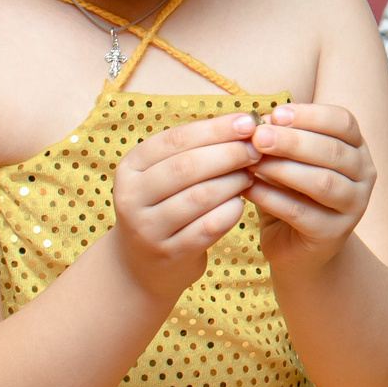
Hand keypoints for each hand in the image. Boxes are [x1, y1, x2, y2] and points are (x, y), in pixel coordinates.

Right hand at [112, 113, 264, 299]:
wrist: (143, 264)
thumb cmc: (165, 205)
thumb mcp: (165, 174)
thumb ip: (196, 149)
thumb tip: (245, 124)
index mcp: (130, 167)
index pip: (175, 139)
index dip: (215, 129)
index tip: (248, 122)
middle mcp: (131, 197)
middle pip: (187, 167)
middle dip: (229, 153)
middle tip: (257, 149)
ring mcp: (148, 229)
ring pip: (200, 196)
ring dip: (233, 182)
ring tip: (251, 174)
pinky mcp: (170, 254)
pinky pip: (209, 227)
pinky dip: (231, 211)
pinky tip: (241, 203)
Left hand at [247, 103, 377, 274]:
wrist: (298, 247)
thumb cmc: (292, 192)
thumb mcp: (290, 160)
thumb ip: (281, 139)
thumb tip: (259, 120)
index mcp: (357, 148)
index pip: (343, 122)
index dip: (311, 115)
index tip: (276, 114)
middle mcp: (364, 175)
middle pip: (333, 151)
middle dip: (293, 141)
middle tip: (258, 136)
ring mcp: (354, 207)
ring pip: (321, 182)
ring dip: (283, 169)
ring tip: (252, 162)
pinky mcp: (333, 234)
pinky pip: (301, 212)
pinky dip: (272, 198)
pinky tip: (248, 189)